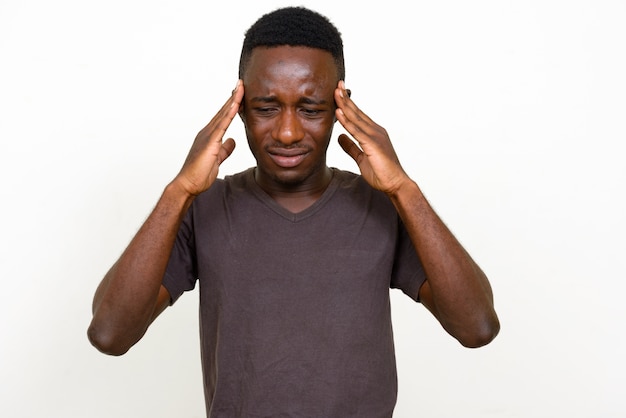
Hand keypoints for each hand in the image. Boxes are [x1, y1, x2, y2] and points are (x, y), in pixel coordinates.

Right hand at [174, 80, 243, 195]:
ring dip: (232, 100)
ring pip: (223, 114)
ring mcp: (207, 136)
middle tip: (241, 83)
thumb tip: (232, 141)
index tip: (239, 94)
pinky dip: (229, 113)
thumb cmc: (199, 174)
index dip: (232, 105)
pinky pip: (222, 124)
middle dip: (233, 97)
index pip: (223, 117)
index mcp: (210, 136)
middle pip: (223, 111)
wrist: (188, 185)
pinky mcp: (210, 142)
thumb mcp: (217, 159)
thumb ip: (225, 149)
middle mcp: (207, 132)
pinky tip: (236, 104)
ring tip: (240, 87)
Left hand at [334, 81, 408, 194]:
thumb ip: (351, 146)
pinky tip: (339, 112)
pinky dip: (347, 121)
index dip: (348, 104)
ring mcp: (375, 136)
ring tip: (336, 92)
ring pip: (356, 118)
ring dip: (345, 105)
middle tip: (337, 84)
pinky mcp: (373, 145)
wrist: (396, 184)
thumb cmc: (382, 173)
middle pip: (357, 112)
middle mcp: (375, 131)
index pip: (357, 115)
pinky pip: (357, 131)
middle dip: (346, 98)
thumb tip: (339, 137)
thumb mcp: (361, 158)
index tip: (339, 92)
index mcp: (373, 133)